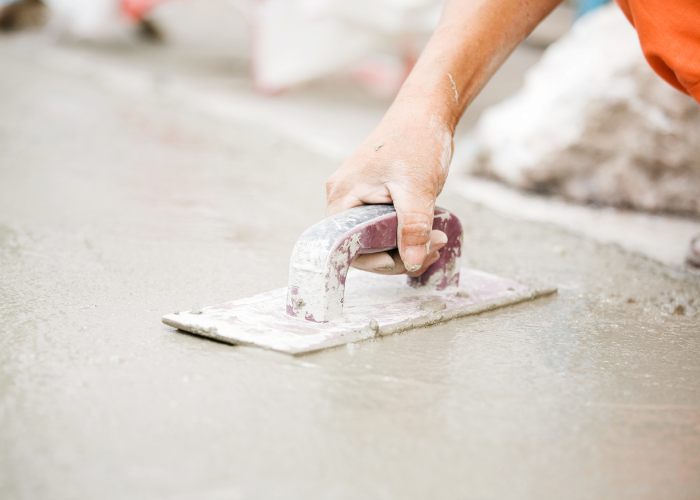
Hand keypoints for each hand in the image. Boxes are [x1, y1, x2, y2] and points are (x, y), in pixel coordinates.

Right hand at [325, 106, 453, 275]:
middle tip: (434, 247)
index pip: (349, 248)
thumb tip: (411, 262)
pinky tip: (427, 229)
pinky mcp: (372, 196)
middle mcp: (343, 198)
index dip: (379, 261)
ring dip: (406, 245)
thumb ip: (413, 228)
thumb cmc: (416, 142)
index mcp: (342, 197)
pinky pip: (383, 226)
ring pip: (376, 238)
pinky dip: (405, 233)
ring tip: (436, 237)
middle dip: (399, 254)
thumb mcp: (417, 189)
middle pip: (363, 246)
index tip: (413, 258)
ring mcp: (357, 197)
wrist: (425, 113)